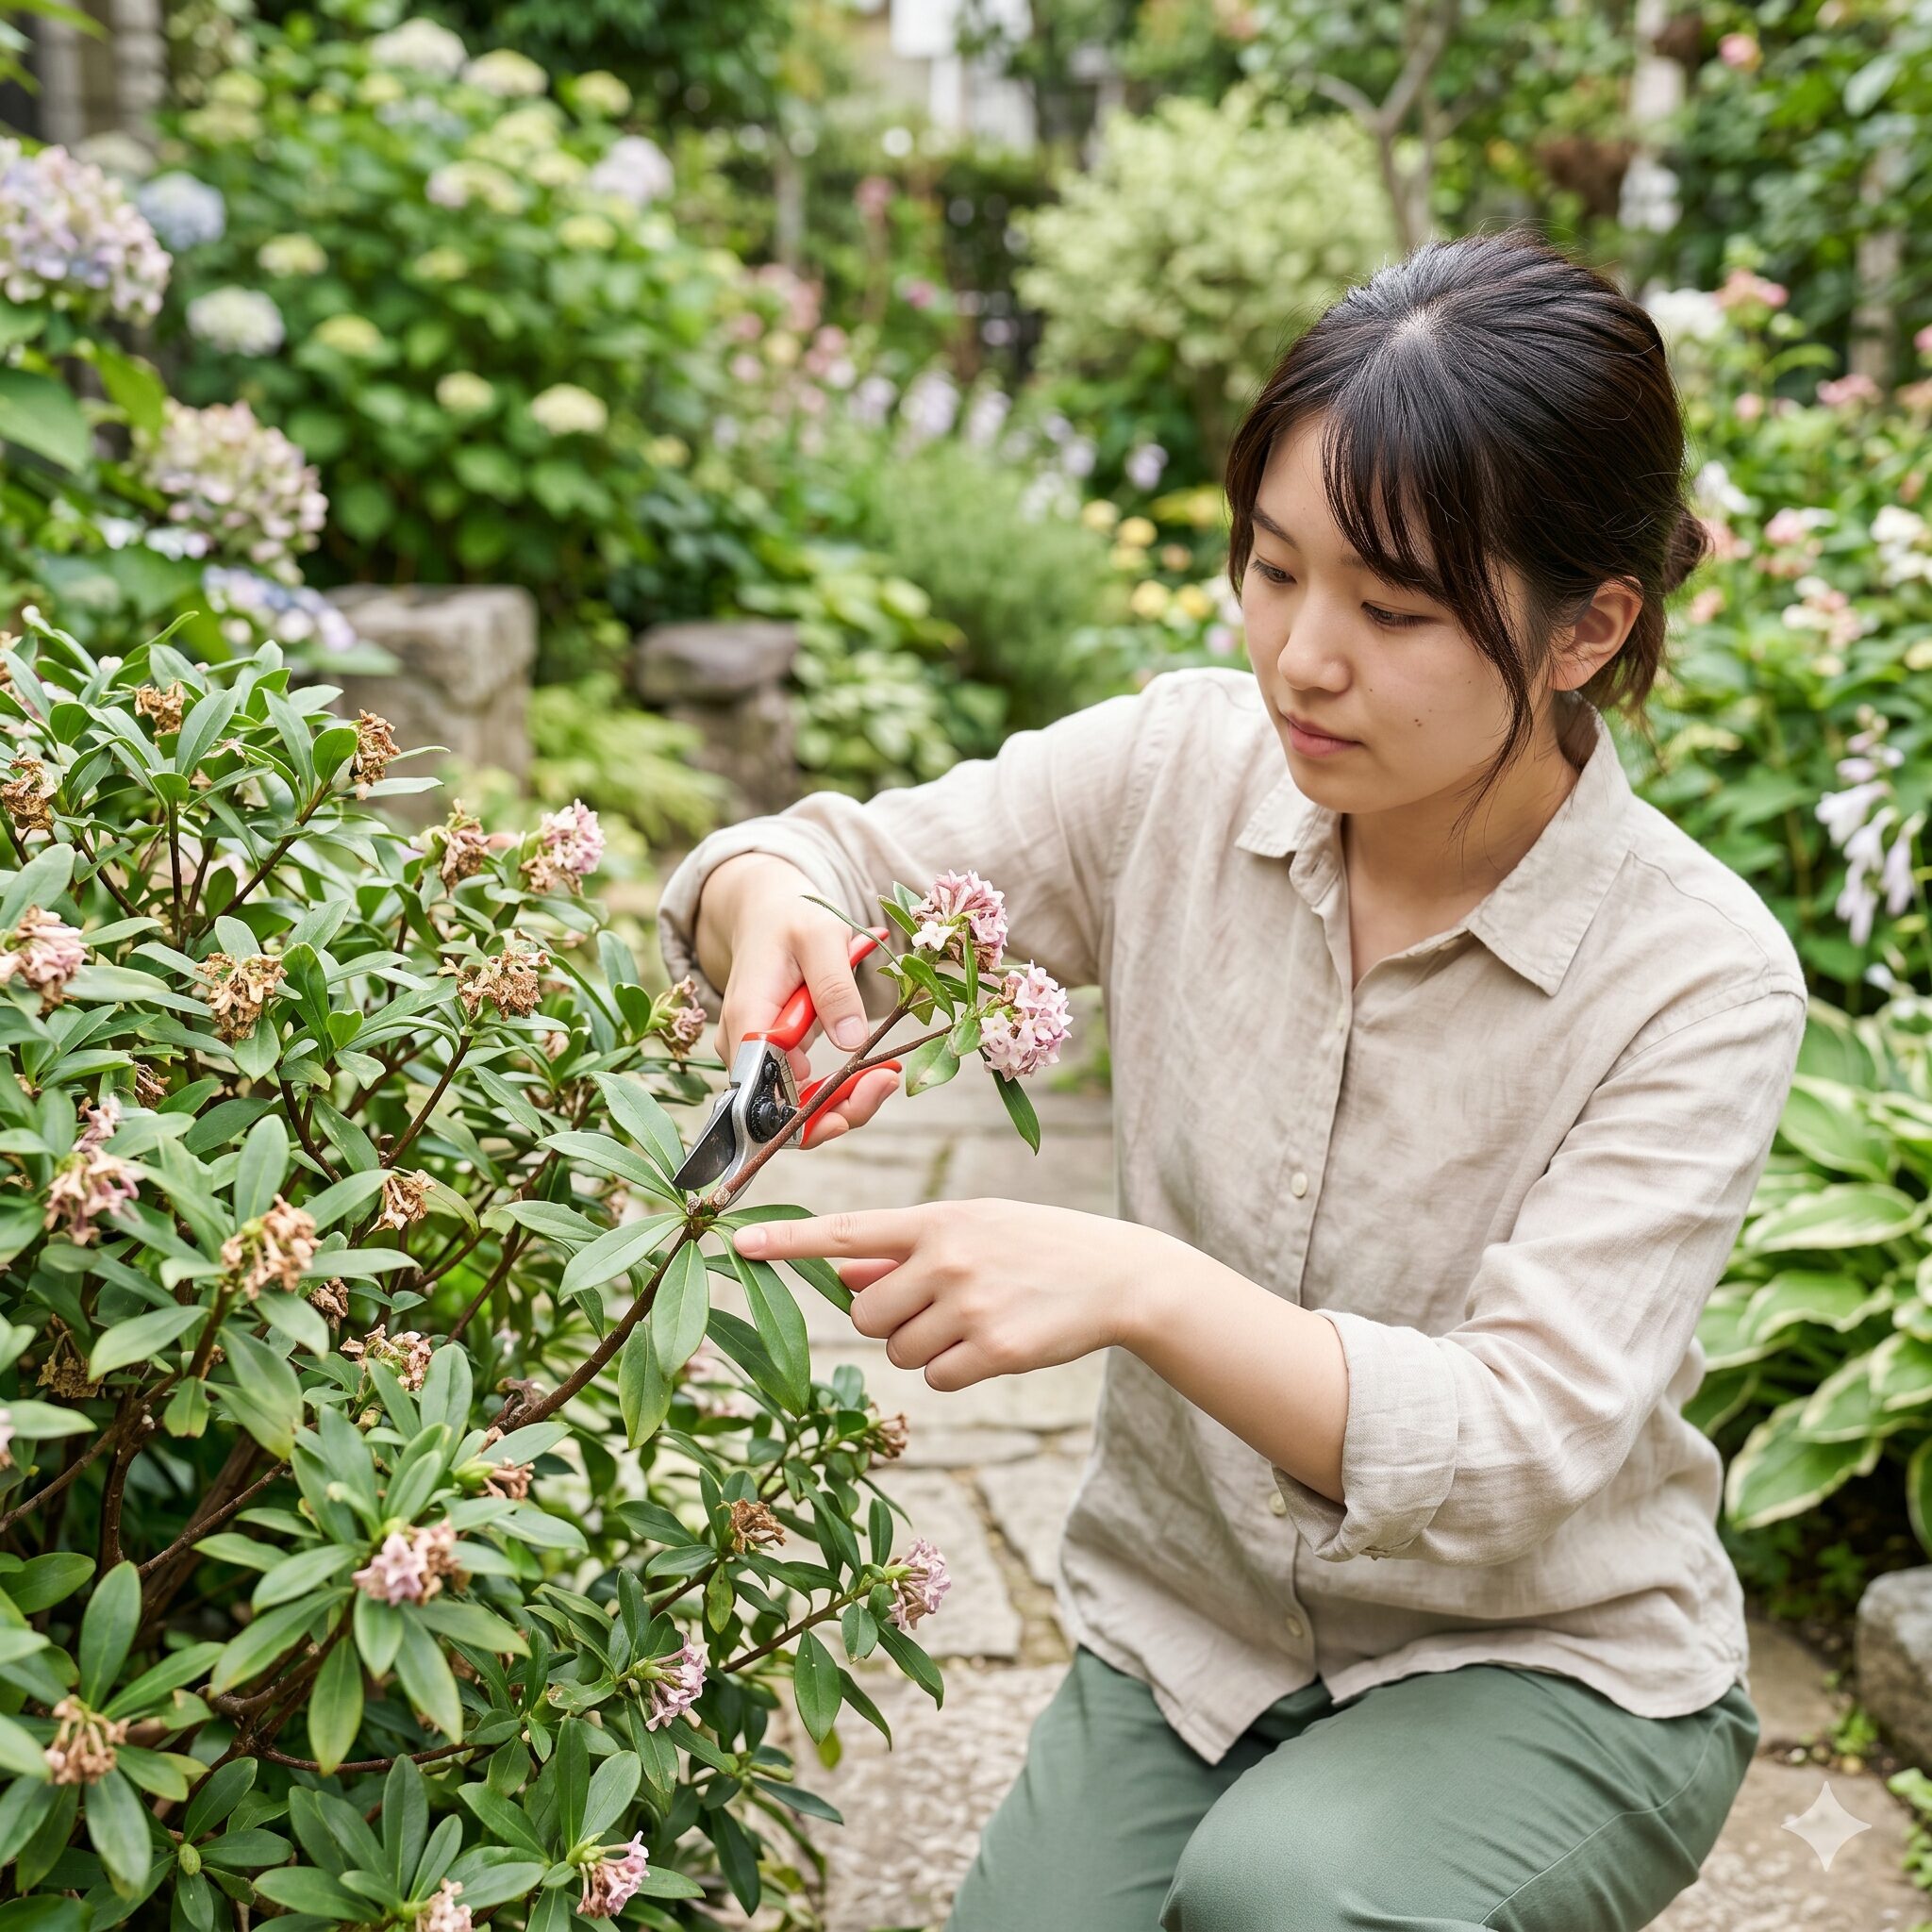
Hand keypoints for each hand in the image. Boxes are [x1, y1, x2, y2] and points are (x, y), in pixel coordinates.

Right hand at [697, 852, 898, 1148]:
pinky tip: (874, 1069)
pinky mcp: (777, 1056)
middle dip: (837, 1111)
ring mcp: (759, 1055)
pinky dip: (841, 1085)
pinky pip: (805, 1089)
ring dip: (845, 1100)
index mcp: (748, 1019)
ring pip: (796, 1106)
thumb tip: (852, 1042)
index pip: (762, 1092)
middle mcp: (744, 1047)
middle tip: (886, 1082)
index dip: (805, 1114)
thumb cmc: (792, 919)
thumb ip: (835, 987)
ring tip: (887, 1074)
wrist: (769, 912)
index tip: (857, 1098)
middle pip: (780, 1111)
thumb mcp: (820, 938)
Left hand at [731, 1199, 1154, 1388]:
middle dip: (886, 1323)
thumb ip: (907, 1253)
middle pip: (864, 1316)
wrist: (1118, 1273)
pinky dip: (956, 1372)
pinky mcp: (997, 1351)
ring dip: (924, 1349)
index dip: (790, 1242)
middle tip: (933, 1309)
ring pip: (899, 1352)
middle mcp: (948, 1258)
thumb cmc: (1036, 1245)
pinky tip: (994, 1344)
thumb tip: (844, 1279)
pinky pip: (938, 1379)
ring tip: (973, 1321)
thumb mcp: (973, 1229)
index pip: (848, 1232)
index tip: (741, 1245)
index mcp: (938, 1219)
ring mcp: (972, 1305)